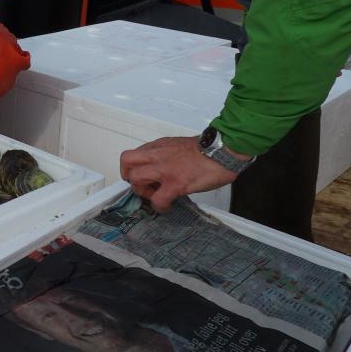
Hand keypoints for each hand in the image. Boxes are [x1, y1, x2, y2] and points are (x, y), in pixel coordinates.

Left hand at [119, 136, 242, 213]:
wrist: (224, 151)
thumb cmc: (208, 149)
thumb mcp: (179, 145)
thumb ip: (166, 153)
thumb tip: (160, 166)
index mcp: (160, 146)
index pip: (134, 154)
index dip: (134, 167)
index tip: (143, 176)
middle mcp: (158, 155)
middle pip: (126, 161)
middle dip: (129, 176)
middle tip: (141, 186)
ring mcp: (165, 169)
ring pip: (135, 178)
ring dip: (142, 192)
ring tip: (155, 196)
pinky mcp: (175, 183)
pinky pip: (157, 199)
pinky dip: (159, 206)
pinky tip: (167, 206)